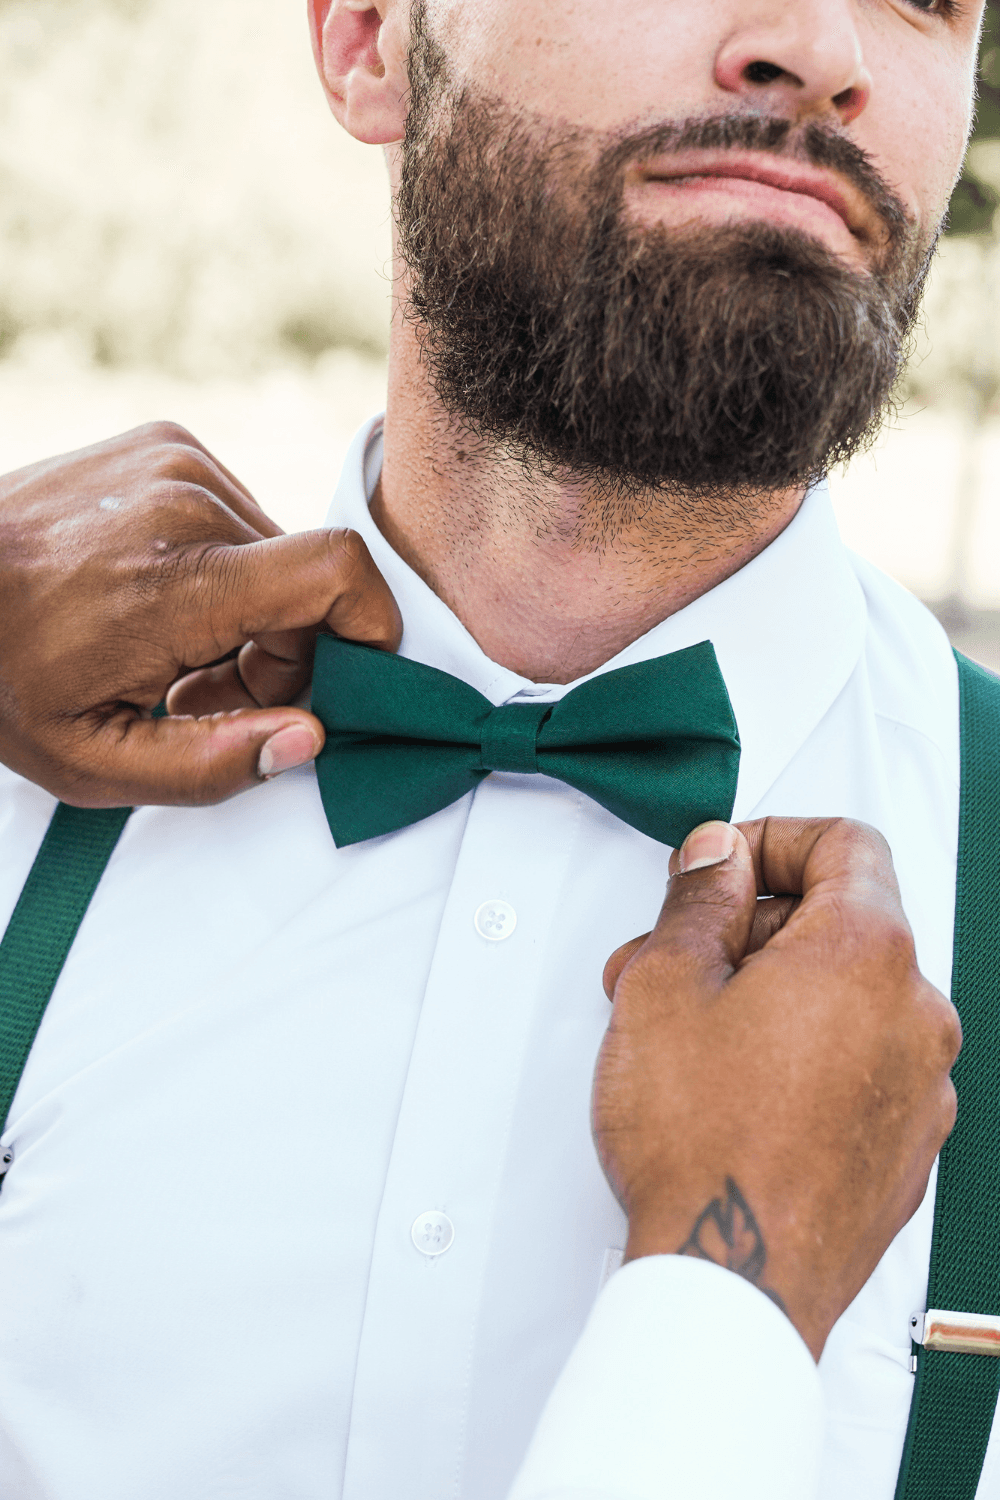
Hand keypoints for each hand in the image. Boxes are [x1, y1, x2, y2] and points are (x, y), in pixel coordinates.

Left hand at [0, 422, 400, 805]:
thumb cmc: (5, 675)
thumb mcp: (94, 762)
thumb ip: (212, 765)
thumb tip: (311, 737)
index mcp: (176, 583)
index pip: (336, 571)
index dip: (371, 625)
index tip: (348, 675)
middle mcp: (186, 503)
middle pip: (310, 582)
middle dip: (289, 650)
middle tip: (212, 691)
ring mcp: (175, 463)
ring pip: (277, 553)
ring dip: (254, 611)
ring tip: (177, 648)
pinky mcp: (168, 446)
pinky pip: (241, 517)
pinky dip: (224, 566)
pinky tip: (163, 598)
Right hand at [593, 816, 959, 1360]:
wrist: (733, 1278)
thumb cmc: (705, 1144)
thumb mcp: (666, 983)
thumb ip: (699, 896)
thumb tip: (717, 857)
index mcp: (867, 952)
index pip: (844, 841)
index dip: (770, 839)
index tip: (720, 868)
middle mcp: (916, 1013)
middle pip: (843, 919)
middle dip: (751, 926)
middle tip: (678, 957)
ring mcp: (922, 1085)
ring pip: (847, 995)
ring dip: (770, 989)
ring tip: (691, 1032)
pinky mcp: (907, 1143)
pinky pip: (860, 1060)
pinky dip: (804, 1048)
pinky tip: (735, 1082)